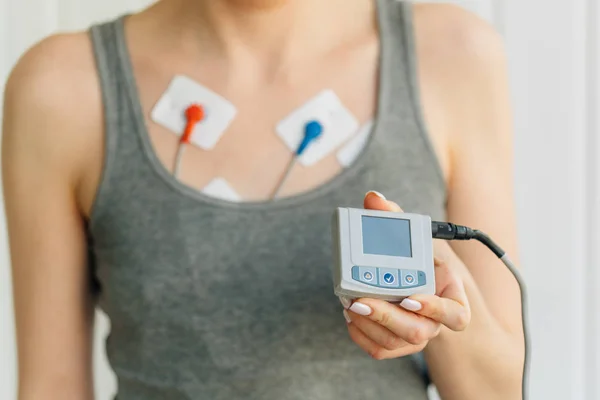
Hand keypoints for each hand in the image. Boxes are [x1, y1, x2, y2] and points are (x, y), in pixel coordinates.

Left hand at [340, 191, 470, 359]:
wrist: (416, 283)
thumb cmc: (421, 261)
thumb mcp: (416, 238)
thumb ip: (397, 219)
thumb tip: (373, 198)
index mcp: (452, 298)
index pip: (456, 315)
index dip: (435, 310)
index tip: (409, 298)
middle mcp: (435, 321)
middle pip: (419, 332)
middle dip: (387, 317)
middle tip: (361, 300)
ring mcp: (416, 335)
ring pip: (396, 342)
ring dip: (370, 325)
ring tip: (350, 304)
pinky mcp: (397, 344)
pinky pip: (381, 350)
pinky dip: (362, 336)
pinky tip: (350, 316)